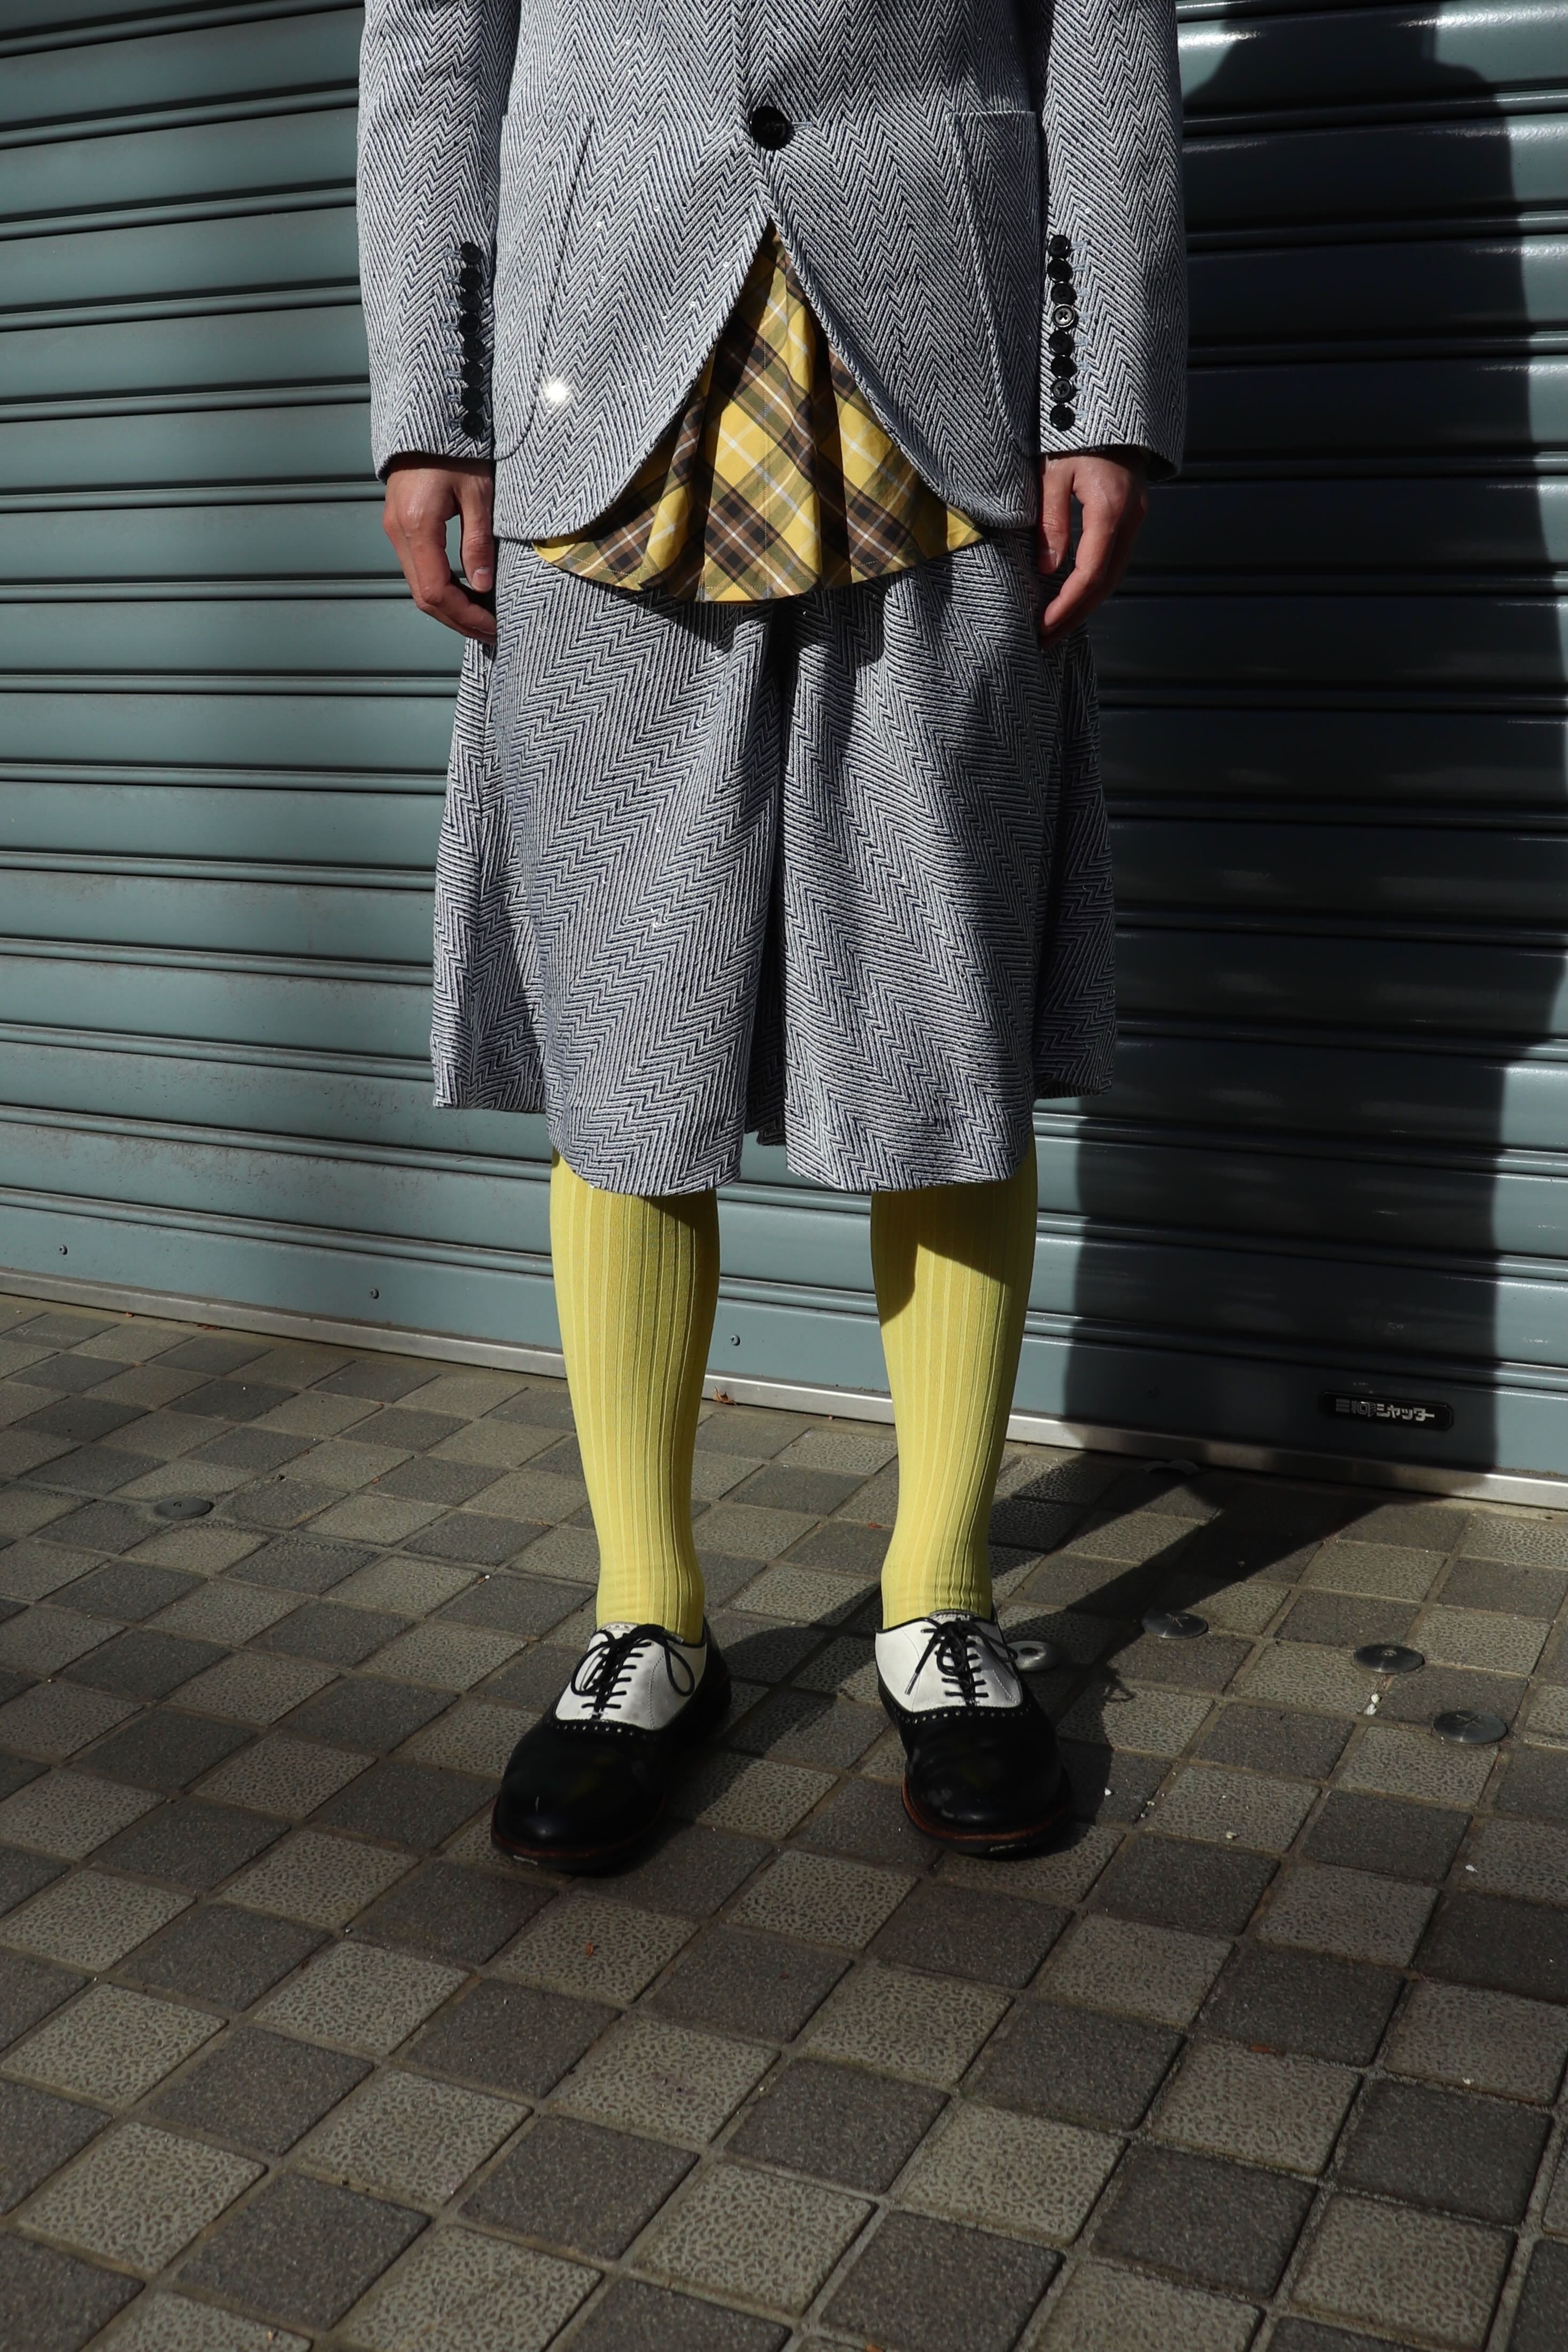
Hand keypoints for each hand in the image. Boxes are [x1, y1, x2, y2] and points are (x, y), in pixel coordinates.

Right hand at [383, 457, 496, 642]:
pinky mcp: (401, 526)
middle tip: (492, 631)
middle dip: (458, 620)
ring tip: (484, 618)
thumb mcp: (478, 493)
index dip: (465, 617)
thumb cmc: (458, 448)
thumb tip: (483, 587)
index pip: (437, 592)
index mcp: (417, 526)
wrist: (430, 417)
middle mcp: (398, 532)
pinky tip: (468, 594)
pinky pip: (419, 570)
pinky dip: (442, 590)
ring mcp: (395, 530)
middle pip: (424, 597)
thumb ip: (478, 542)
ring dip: (450, 608)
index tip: (494, 626)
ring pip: (419, 587)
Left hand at [1037, 451, 1147, 644]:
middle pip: (1106, 582)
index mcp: (1111, 509)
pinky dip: (1094, 584)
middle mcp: (1131, 518)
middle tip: (1046, 639)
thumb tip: (1048, 569)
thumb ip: (1051, 522)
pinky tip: (1072, 597)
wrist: (1106, 405)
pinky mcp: (1131, 515)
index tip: (1044, 625)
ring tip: (1056, 625)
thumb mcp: (1053, 474)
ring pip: (1114, 574)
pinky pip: (1114, 559)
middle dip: (1076, 615)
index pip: (1091, 573)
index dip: (1068, 605)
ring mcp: (1135, 518)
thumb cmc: (1073, 433)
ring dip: (1086, 604)